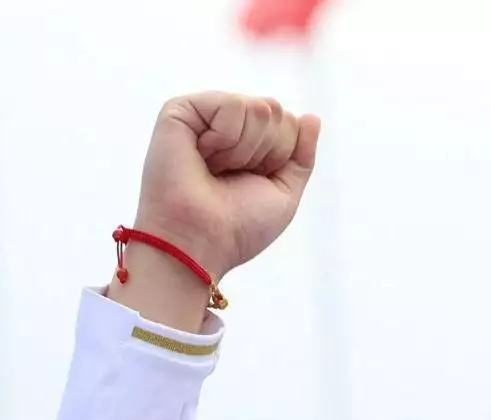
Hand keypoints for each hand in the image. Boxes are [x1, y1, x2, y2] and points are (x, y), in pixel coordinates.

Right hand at [131, 92, 320, 283]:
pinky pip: (232, 105)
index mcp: (246, 144)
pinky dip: (225, 138)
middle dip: (264, 152)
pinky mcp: (180, 110)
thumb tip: (310, 117)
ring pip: (258, 107)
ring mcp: (203, 117)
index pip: (287, 123)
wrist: (198, 242)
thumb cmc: (236, 228)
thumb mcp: (284, 194)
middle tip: (230, 177)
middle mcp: (224, 126)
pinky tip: (202, 157)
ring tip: (213, 170)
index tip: (249, 183)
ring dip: (244, 150)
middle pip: (275, 111)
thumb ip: (301, 156)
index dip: (278, 157)